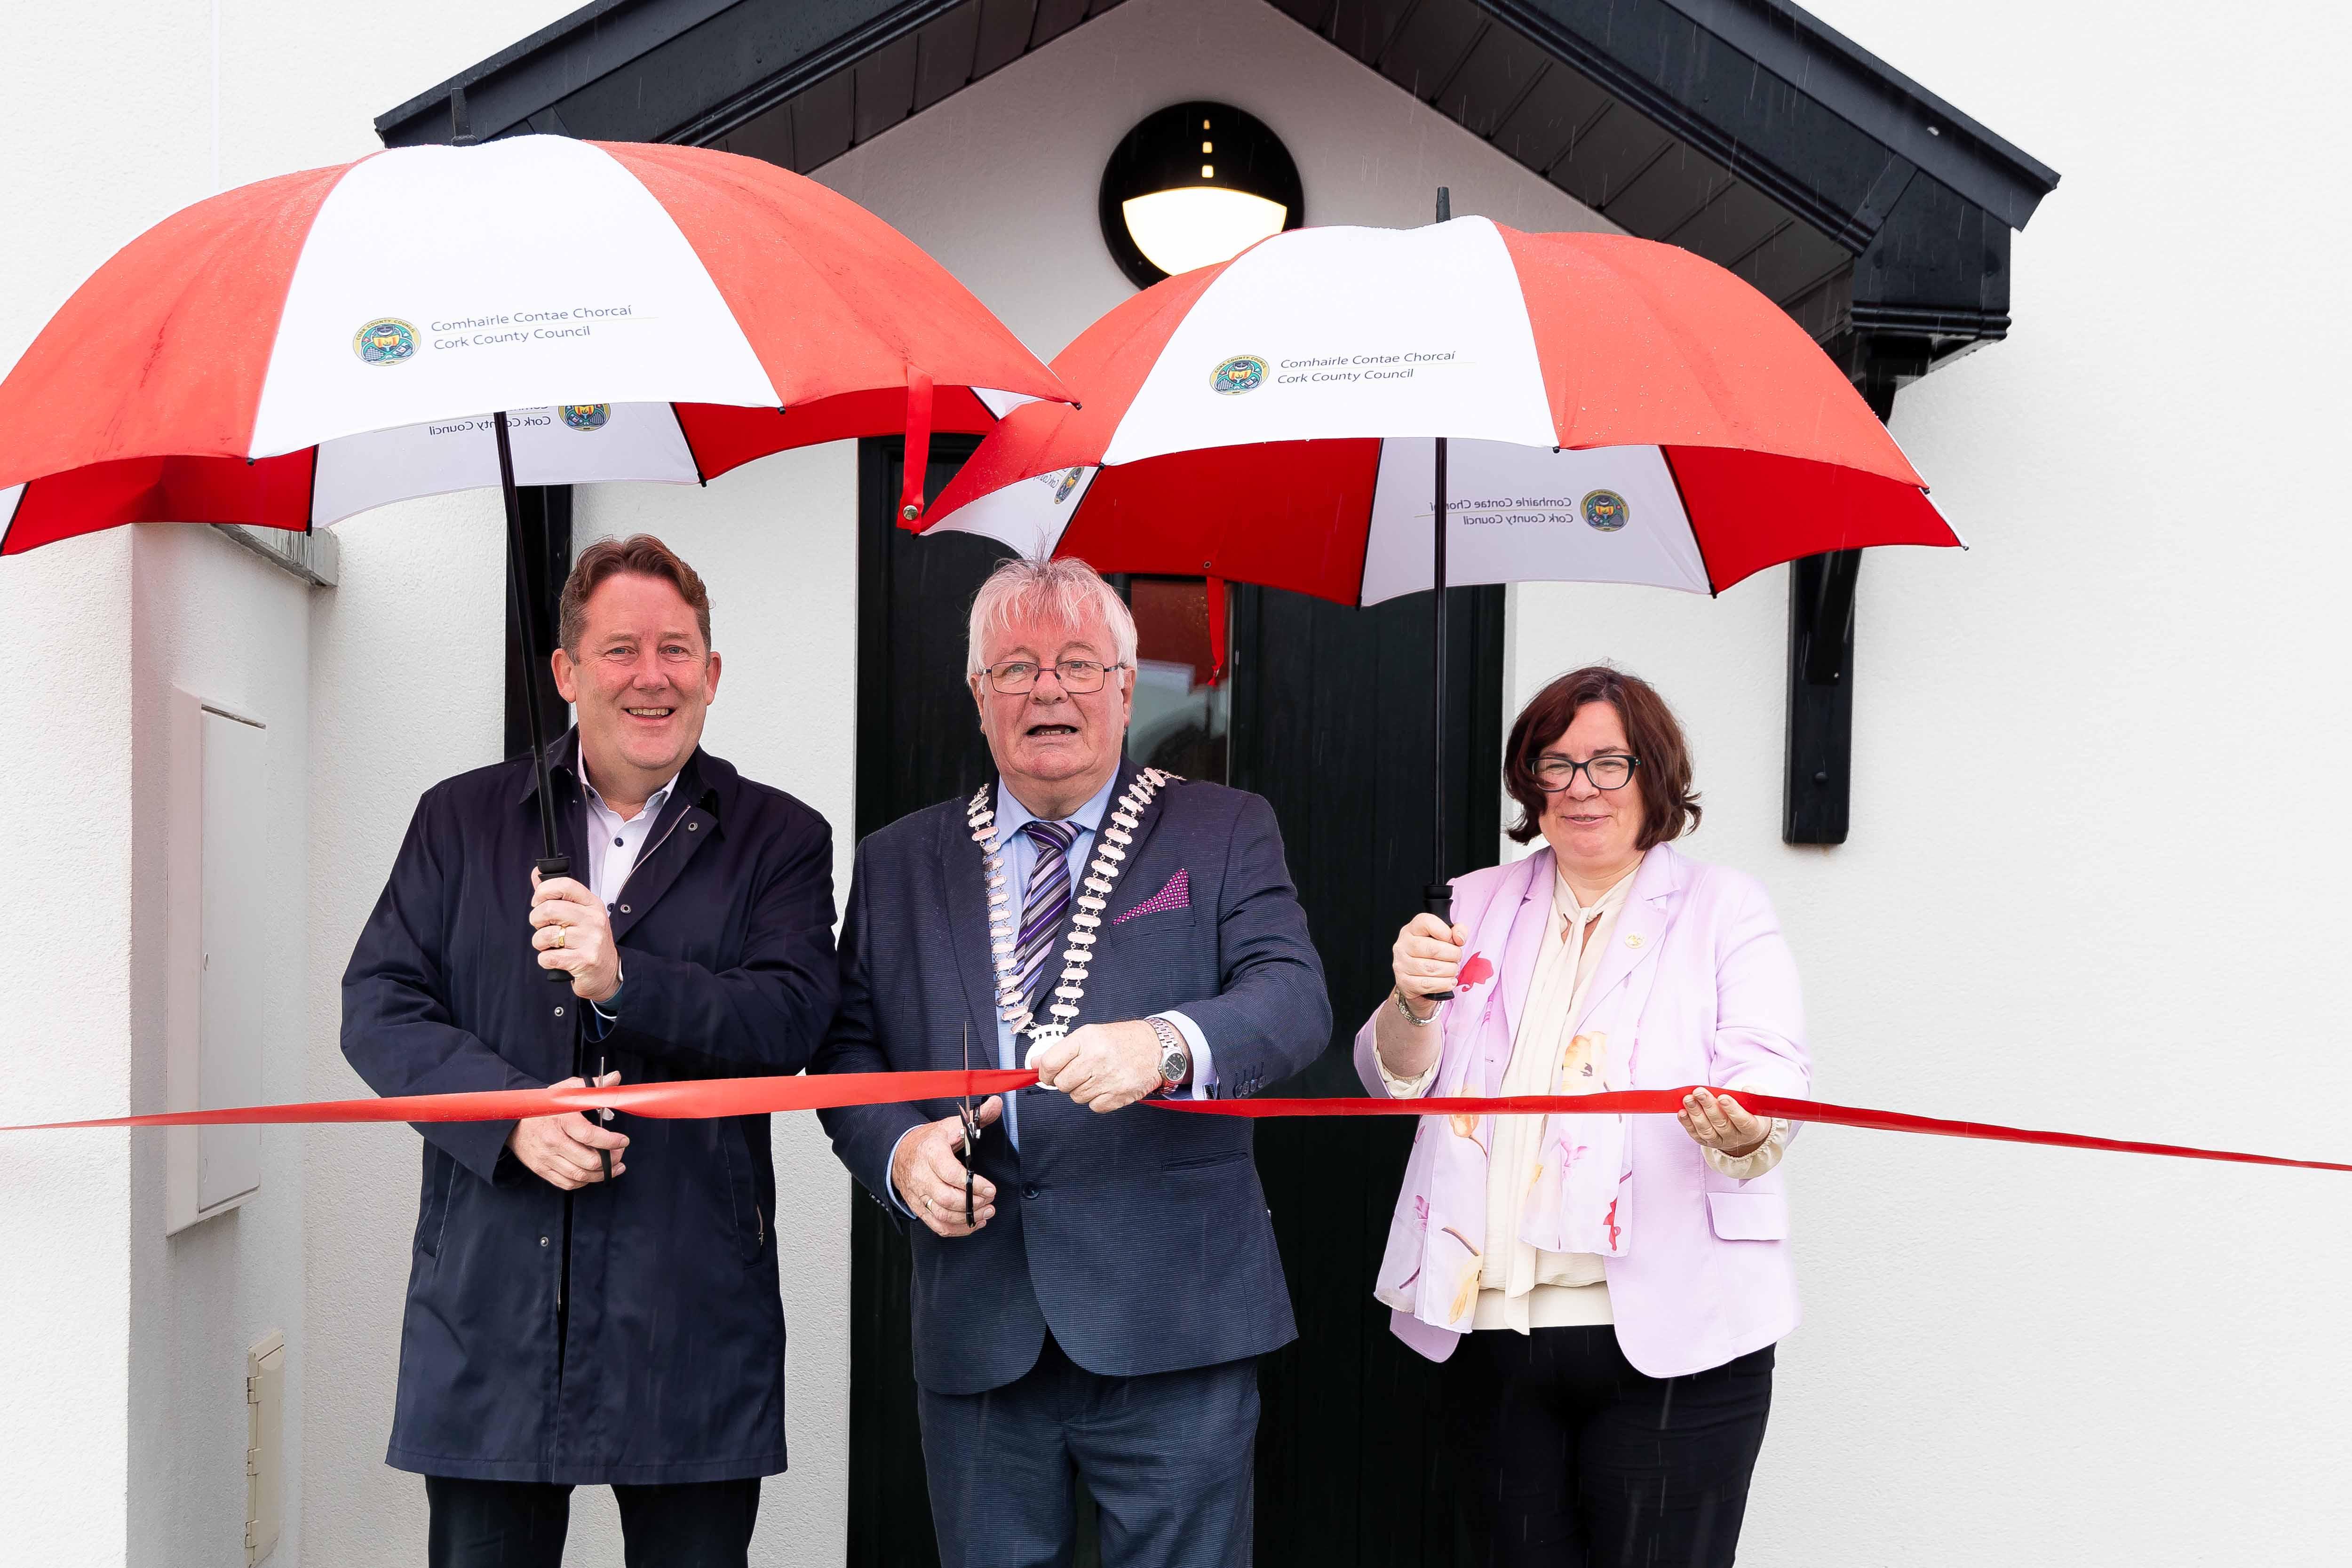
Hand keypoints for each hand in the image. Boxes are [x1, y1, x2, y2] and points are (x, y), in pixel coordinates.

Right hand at [506, 1072, 628, 1188]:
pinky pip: (567, 1183)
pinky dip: (584, 1182)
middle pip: (588, 1160)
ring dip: (602, 1174)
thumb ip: (594, 1085)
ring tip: (615, 1166)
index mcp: (561, 1120)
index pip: (589, 1135)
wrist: (515, 1122)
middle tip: (620, 1153)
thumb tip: (615, 1077)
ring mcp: (546, 1157)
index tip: (624, 1140)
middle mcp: (552, 1141)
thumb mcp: (568, 1089)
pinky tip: (594, 1174)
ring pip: (580, 1175)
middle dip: (611, 1160)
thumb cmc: (547, 1106)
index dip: (611, 1141)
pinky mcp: (541, 1169)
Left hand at [530, 870, 620, 1002]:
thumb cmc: (588, 941)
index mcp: (592, 904)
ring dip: (540, 943)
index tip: (538, 902)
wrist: (607, 972)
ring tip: (551, 945)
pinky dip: (545, 960)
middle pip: (549, 909)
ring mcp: (590, 940)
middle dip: (536, 920)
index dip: (543, 891)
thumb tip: (536, 874)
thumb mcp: (579, 914)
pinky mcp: (584, 960)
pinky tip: (556, 959)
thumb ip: (556, 894)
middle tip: (542, 927)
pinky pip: (547, 957)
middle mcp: (593, 919)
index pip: (565, 885)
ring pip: (545, 935)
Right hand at [893, 1096, 1002, 1236]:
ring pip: (942, 1215)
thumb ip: (977, 1117)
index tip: (991, 1188)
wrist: (899, 1152)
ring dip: (968, 1218)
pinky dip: (957, 1229)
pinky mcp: (919, 1208)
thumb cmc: (929, 1140)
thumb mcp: (951, 1125)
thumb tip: (996, 1103)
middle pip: (946, 1198)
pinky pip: (937, 1225)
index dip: (972, 1184)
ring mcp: (918, 1194)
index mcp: (931, 1152)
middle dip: (973, 1203)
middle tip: (990, 1200)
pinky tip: (973, 1222)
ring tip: (986, 1212)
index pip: (950, 1173)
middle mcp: (921, 1176)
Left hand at [1028, 1020, 1163, 1112]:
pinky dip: (1098, 1100)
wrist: (1156, 1047)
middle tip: (1079, 1073)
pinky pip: (1094, 1107)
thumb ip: (1061, 1050)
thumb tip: (1034, 1064)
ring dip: (1083, 1090)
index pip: (1050, 1063)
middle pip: (1061, 1084)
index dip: (1044, 1073)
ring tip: (1097, 1077)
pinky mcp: (1119, 1095)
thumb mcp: (1090, 1035)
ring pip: (1077, 1097)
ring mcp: (1108, 1078)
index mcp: (1086, 1039)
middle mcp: (1096, 1058)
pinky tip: (1107, 1086)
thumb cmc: (1122, 1040)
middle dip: (1066, 1081)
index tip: (1047, 1074)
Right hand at [1391, 914, 1470, 1012]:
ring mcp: (1402, 964)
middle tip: (1457, 958)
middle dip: (1452, 955)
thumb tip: (1459, 937)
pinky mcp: (1405, 982)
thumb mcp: (1444, 938)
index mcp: (1412, 929)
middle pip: (1433, 949)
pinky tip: (1449, 981)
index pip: (1426, 922)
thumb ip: (1457, 931)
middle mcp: (1403, 945)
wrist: (1415, 980)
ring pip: (1432, 968)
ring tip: (1453, 970)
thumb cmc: (1431, 956)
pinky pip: (1428, 984)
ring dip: (1450, 970)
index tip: (1454, 940)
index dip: (1445, 931)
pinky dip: (1444, 984)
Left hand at [1678, 1088, 1768, 1158]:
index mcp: (1752, 1129)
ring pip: (1706, 1130)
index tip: (1722, 1097)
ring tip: (1688, 1099)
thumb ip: (1753, 1094)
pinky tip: (1681, 1111)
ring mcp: (1720, 1142)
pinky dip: (1687, 1123)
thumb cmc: (1749, 1111)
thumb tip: (1746, 1089)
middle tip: (1699, 1092)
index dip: (1733, 1110)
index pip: (1743, 1121)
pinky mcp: (1707, 1142)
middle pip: (1721, 1124)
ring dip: (1695, 1114)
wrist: (1744, 1129)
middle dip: (1709, 1106)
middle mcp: (1736, 1138)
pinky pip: (1696, 1135)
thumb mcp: (1756, 1102)